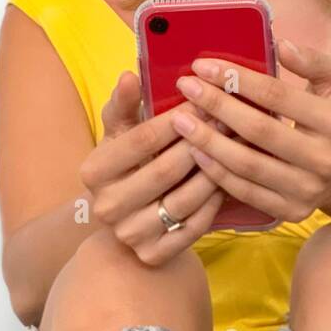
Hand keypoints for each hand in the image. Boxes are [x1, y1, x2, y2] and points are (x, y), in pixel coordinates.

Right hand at [77, 70, 226, 263]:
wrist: (130, 220)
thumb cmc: (131, 165)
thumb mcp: (121, 133)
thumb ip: (125, 104)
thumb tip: (129, 75)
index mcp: (93, 171)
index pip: (141, 139)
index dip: (177, 118)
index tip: (206, 100)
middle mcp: (106, 207)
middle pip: (165, 170)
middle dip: (202, 141)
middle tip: (231, 120)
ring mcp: (130, 234)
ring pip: (184, 199)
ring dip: (215, 171)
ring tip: (238, 146)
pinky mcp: (154, 254)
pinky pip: (195, 225)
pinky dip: (215, 201)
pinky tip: (230, 179)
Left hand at [168, 38, 330, 223]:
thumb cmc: (330, 120)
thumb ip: (314, 61)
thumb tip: (282, 46)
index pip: (277, 95)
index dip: (237, 79)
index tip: (202, 65)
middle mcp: (324, 158)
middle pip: (259, 129)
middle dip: (216, 105)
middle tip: (185, 88)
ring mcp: (307, 189)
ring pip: (247, 164)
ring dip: (208, 141)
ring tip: (180, 120)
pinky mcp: (291, 211)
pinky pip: (245, 191)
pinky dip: (216, 171)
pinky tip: (195, 151)